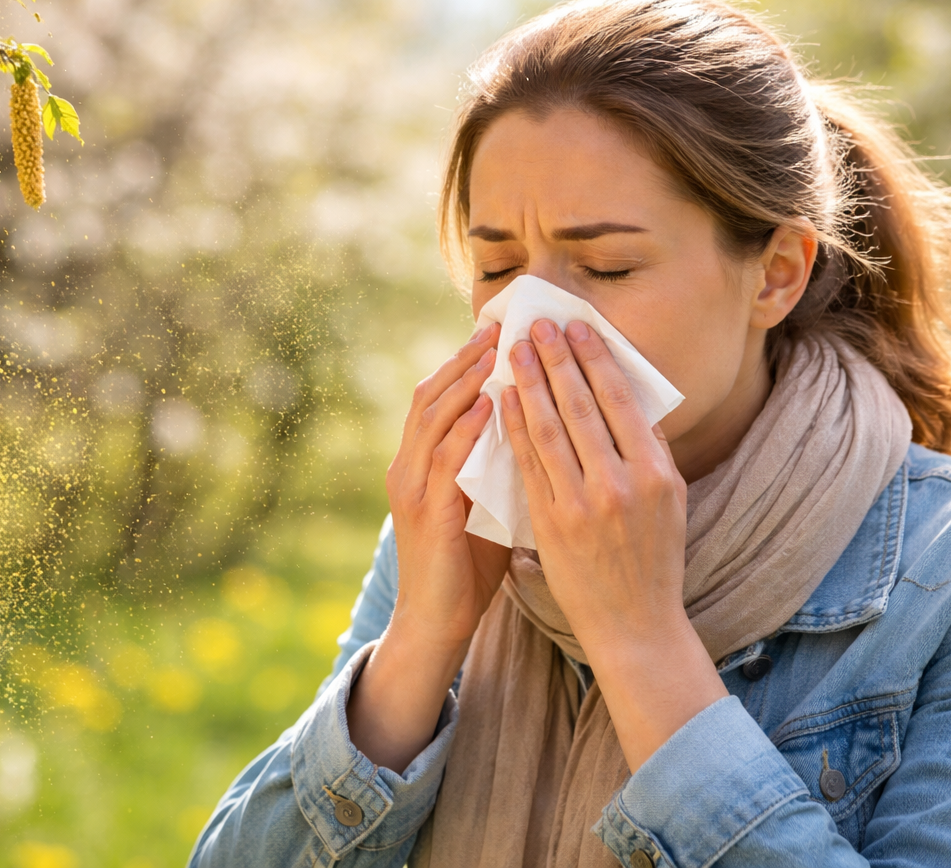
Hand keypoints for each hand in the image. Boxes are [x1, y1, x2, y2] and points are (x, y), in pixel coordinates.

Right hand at [384, 321, 510, 656]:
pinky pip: (444, 460)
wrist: (438, 623)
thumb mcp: (486, 502)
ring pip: (433, 419)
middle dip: (464, 359)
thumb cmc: (468, 566)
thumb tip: (544, 427)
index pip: (439, 397)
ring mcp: (410, 488)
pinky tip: (491, 405)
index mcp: (419, 463)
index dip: (463, 363)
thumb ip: (501, 465)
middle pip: (431, 396)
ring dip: (466, 382)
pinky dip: (466, 428)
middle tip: (498, 327)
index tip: (497, 332)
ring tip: (495, 352)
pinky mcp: (424, 513)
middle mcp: (407, 467)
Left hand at [503, 318, 726, 767]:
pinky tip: (503, 399)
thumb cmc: (653, 557)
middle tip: (538, 324)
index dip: (595, 360)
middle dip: (557, 360)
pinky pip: (528, 463)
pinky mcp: (551, 523)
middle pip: (582, 407)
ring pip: (549, 429)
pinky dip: (514, 426)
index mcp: (658, 474)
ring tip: (515, 350)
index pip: (621, 403)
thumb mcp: (669, 500)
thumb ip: (647, 450)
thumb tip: (622, 395)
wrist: (634, 625)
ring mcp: (583, 505)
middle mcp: (622, 485)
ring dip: (529, 383)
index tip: (577, 328)